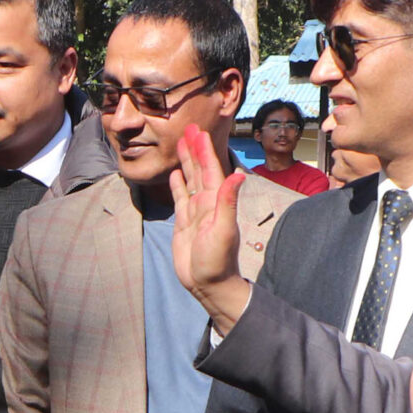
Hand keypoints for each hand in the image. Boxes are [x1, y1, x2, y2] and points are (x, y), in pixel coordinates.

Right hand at [169, 125, 250, 330]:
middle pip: (200, 170)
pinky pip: (181, 198)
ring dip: (186, 162)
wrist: (208, 284)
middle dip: (194, 149)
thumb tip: (237, 176)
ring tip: (181, 144)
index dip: (204, 150)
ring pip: (190, 180)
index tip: (198, 132)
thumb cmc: (217, 261)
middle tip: (188, 128)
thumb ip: (228, 202)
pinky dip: (179, 184)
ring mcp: (196, 212)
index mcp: (216, 201)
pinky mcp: (185, 223)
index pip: (210, 170)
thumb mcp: (223, 231)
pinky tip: (175, 174)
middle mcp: (207, 203)